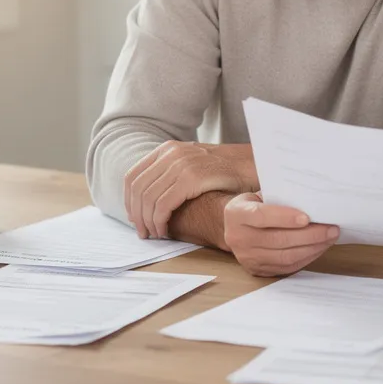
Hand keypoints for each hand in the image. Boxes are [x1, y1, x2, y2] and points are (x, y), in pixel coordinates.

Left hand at [124, 141, 258, 238]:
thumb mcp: (193, 164)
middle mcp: (171, 153)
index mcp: (167, 149)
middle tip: (143, 232)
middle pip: (137, 189)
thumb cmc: (226, 171)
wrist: (253, 164)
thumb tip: (148, 198)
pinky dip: (159, 220)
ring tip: (154, 234)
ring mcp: (181, 164)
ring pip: (148, 199)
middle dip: (136, 215)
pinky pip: (163, 204)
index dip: (129, 202)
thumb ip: (172, 174)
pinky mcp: (191, 177)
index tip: (135, 219)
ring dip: (147, 221)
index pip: (133, 177)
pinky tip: (165, 230)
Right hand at [223, 192, 339, 276]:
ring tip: (329, 238)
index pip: (261, 216)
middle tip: (331, 229)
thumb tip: (311, 197)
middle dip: (309, 235)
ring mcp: (247, 257)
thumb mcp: (258, 195)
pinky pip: (286, 267)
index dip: (285, 217)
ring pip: (284, 257)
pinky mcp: (258, 270)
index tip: (307, 218)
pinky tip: (318, 248)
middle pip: (278, 239)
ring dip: (312, 248)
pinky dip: (306, 258)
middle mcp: (238, 238)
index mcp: (237, 214)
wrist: (233, 227)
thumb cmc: (253, 206)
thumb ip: (278, 196)